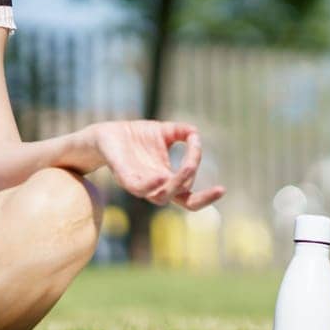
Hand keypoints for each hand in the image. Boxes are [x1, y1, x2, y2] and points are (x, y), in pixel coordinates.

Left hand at [91, 119, 224, 209]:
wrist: (106, 133)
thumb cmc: (136, 136)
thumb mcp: (164, 131)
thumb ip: (183, 132)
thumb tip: (196, 134)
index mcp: (168, 179)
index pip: (190, 197)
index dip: (208, 198)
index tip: (223, 188)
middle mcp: (155, 186)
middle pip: (179, 199)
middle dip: (189, 182)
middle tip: (193, 165)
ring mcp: (139, 183)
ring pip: (160, 197)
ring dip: (174, 186)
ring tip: (186, 169)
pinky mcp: (123, 177)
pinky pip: (137, 187)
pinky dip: (149, 185)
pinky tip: (160, 176)